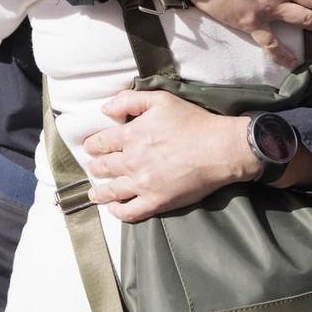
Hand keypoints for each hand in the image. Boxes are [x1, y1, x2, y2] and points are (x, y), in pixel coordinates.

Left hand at [82, 90, 259, 221]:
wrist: (220, 149)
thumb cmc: (193, 122)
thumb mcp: (161, 100)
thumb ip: (129, 100)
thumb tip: (105, 109)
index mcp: (131, 135)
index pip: (101, 142)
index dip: (93, 145)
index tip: (91, 147)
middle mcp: (132, 160)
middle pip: (103, 167)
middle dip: (96, 167)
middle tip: (95, 168)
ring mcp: (143, 183)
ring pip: (112, 191)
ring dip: (100, 192)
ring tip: (95, 194)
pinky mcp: (156, 201)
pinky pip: (130, 212)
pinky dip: (118, 211)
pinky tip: (114, 209)